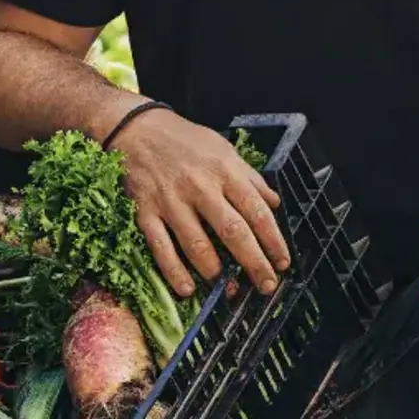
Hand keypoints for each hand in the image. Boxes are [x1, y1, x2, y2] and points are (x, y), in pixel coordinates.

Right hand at [108, 107, 290, 297]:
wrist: (136, 129)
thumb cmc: (184, 141)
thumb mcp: (224, 149)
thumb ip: (250, 178)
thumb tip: (275, 203)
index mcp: (224, 171)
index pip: (257, 211)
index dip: (273, 241)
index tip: (282, 262)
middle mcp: (200, 187)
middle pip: (232, 232)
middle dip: (253, 263)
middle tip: (266, 285)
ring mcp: (171, 202)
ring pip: (197, 245)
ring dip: (216, 273)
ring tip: (229, 290)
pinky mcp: (145, 212)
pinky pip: (161, 248)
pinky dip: (174, 272)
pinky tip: (187, 289)